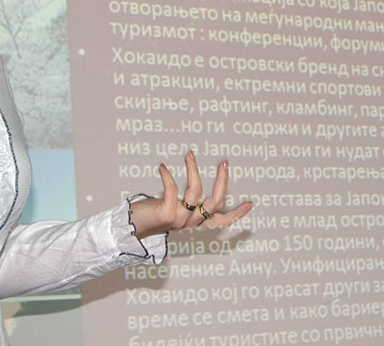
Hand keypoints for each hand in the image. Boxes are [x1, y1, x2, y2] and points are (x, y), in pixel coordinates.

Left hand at [130, 151, 252, 238]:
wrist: (132, 229)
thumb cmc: (153, 214)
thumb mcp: (175, 209)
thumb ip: (186, 203)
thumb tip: (194, 185)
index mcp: (197, 223)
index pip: (222, 221)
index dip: (238, 213)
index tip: (250, 203)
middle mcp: (192, 223)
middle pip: (216, 202)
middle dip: (222, 180)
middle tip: (224, 162)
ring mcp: (181, 220)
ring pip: (195, 192)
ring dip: (193, 170)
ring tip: (189, 154)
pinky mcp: (167, 214)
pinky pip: (172, 189)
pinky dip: (168, 175)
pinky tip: (162, 166)